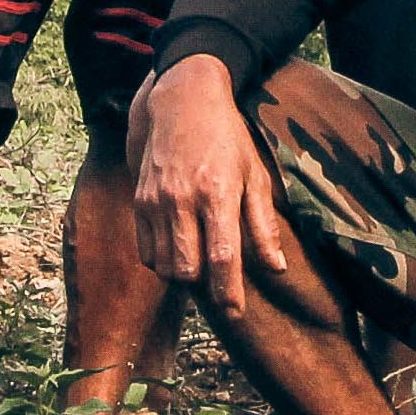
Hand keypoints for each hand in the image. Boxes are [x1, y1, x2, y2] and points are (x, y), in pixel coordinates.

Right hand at [126, 52, 295, 312]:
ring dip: (183, 274)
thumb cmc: (227, 138)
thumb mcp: (254, 175)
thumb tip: (276, 268)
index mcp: (218, 192)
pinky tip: (179, 249)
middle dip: (204, 285)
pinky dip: (162, 261)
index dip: (229, 292)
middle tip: (219, 281)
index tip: (236, 312)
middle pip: (188, 268)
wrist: (182, 102)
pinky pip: (146, 252)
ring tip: (200, 262)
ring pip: (165, 266)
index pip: (222, 256)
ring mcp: (157, 201)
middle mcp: (183, 199)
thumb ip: (263, 225)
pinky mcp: (139, 201)